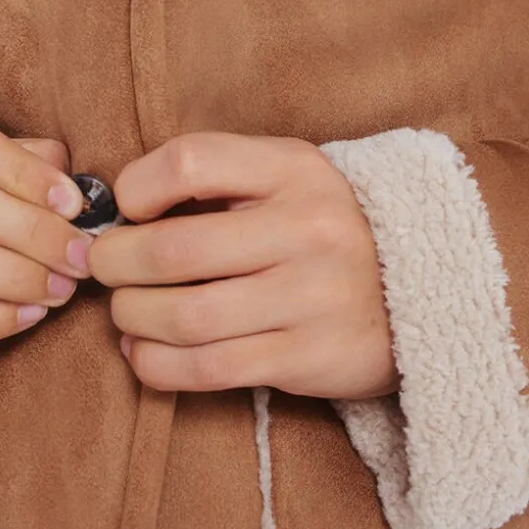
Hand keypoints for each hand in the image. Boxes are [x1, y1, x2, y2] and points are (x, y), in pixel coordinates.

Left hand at [85, 132, 398, 399]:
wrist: (424, 292)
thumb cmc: (326, 230)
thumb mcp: (290, 178)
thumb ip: (219, 179)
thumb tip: (120, 209)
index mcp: (294, 169)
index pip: (191, 161)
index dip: (138, 186)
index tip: (128, 208)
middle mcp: (305, 229)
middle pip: (173, 249)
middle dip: (115, 263)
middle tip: (103, 268)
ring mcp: (309, 297)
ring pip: (184, 315)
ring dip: (131, 317)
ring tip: (125, 312)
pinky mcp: (306, 357)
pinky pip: (209, 368)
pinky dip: (157, 363)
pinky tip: (144, 352)